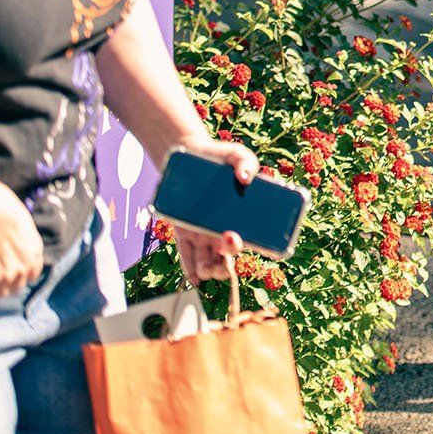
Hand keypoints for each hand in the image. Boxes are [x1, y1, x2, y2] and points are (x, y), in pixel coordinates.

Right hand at [0, 173, 42, 300]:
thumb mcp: (25, 228)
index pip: (30, 277)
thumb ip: (25, 246)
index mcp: (35, 256)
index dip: (17, 274)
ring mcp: (5, 279)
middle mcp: (23, 271)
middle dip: (3, 283)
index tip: (6, 270)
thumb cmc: (2, 212)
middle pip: (13, 289)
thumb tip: (15, 252)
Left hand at [164, 137, 258, 283]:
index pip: (247, 239)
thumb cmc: (219, 158)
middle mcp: (222, 229)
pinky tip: (194, 277)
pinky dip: (191, 270)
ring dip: (209, 270)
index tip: (235, 238)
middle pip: (227, 258)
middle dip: (225, 264)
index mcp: (239, 217)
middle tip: (217, 253)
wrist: (190, 156)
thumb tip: (246, 177)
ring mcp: (203, 234)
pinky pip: (188, 256)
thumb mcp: (235, 155)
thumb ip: (246, 162)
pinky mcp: (185, 233)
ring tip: (206, 268)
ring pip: (209, 262)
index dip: (243, 245)